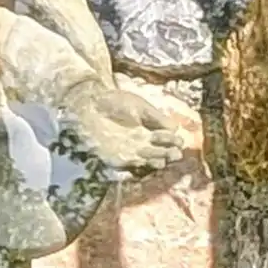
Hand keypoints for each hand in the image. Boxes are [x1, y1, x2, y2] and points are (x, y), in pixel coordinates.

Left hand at [61, 74, 192, 175]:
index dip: (173, 141)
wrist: (90, 105)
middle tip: (175, 153)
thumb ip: (157, 118)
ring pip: (149, 161)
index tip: (177, 140)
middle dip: (169, 153)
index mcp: (149, 129)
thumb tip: (176, 129)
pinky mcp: (117, 158)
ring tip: (164, 157)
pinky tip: (147, 159)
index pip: (167, 139)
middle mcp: (142, 143)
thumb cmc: (115, 102)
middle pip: (161, 153)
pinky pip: (132, 166)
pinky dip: (141, 164)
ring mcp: (130, 151)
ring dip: (158, 160)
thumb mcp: (140, 107)